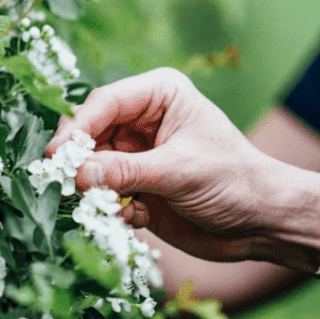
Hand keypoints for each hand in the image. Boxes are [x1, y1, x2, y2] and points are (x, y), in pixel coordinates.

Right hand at [46, 67, 292, 260]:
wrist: (260, 223)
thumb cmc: (233, 181)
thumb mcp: (179, 171)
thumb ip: (126, 171)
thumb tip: (77, 174)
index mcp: (159, 95)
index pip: (104, 103)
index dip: (77, 128)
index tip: (59, 156)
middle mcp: (143, 121)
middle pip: (90, 134)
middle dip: (81, 163)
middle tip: (67, 187)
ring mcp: (138, 155)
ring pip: (93, 167)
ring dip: (96, 191)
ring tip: (110, 208)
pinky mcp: (136, 187)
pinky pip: (105, 194)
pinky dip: (112, 209)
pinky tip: (136, 219)